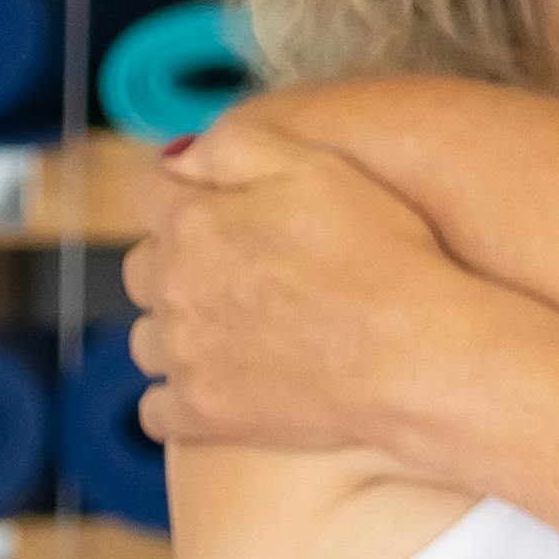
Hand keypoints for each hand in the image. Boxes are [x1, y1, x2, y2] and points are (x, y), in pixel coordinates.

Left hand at [120, 113, 490, 459]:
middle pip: (141, 270)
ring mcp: (184, 355)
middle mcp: (174, 286)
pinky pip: (157, 411)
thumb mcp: (320, 167)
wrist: (418, 355)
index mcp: (194, 220)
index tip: (222, 210)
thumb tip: (175, 157)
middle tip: (238, 276)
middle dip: (176, 267)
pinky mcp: (203, 413)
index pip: (149, 195)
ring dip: (177, 334)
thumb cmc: (384, 256)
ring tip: (234, 337)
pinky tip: (218, 390)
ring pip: (147, 340)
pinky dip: (178, 401)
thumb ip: (236, 145)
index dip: (185, 196)